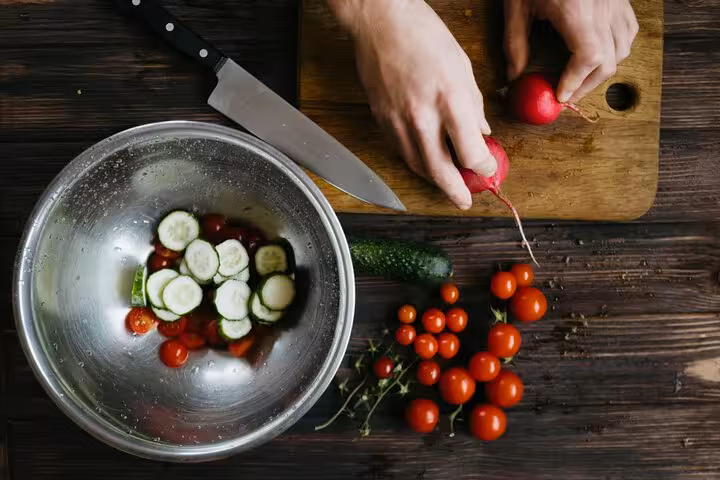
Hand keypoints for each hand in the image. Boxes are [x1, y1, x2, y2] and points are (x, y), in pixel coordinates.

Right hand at [328, 0, 495, 209]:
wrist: (381, 23)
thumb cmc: (425, 36)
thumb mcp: (463, 67)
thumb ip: (473, 105)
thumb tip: (481, 131)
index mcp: (451, 100)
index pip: (471, 153)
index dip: (483, 167)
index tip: (488, 168)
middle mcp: (423, 117)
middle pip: (442, 171)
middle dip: (456, 192)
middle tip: (465, 200)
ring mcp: (399, 121)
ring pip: (418, 166)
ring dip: (435, 180)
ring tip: (447, 184)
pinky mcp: (382, 120)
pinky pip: (401, 151)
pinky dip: (416, 161)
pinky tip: (426, 161)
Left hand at [504, 0, 638, 101]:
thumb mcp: (516, 7)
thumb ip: (515, 44)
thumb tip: (515, 76)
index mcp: (577, 11)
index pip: (588, 58)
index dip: (575, 82)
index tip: (560, 95)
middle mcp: (602, 9)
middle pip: (608, 61)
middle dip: (587, 84)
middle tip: (566, 94)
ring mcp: (615, 3)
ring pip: (623, 48)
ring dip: (603, 69)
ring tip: (580, 77)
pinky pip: (628, 30)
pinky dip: (617, 47)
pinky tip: (599, 51)